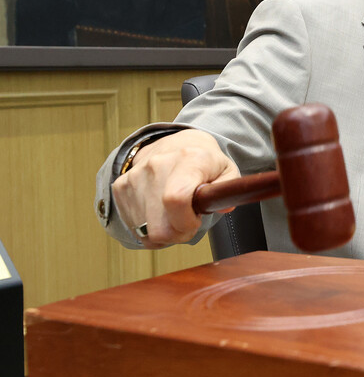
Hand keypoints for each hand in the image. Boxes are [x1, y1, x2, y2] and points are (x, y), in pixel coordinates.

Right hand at [111, 130, 239, 247]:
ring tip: (175, 214)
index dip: (186, 223)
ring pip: (146, 232)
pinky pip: (134, 227)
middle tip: (188, 222)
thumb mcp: (226, 170)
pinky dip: (148, 227)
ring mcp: (135, 176)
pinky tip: (161, 213)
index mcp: (189, 159)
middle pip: (159, 227)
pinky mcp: (120, 187)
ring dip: (163, 231)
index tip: (195, 221)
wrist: (175, 143)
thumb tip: (223, 208)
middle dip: (177, 234)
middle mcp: (157, 165)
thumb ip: (230, 189)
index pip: (176, 199)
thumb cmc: (204, 162)